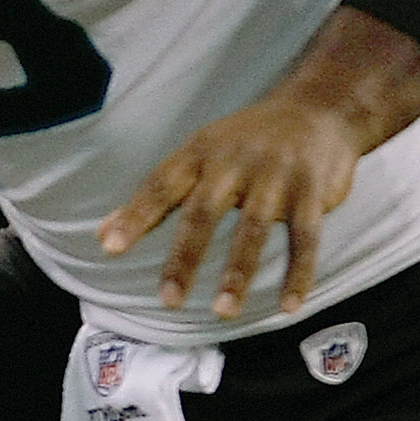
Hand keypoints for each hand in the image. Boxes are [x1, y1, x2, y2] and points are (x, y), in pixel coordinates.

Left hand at [98, 93, 367, 317]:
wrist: (318, 109)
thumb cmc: (245, 140)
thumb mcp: (198, 153)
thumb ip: (155, 196)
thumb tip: (101, 234)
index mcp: (199, 153)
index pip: (159, 186)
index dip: (134, 215)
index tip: (110, 247)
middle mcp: (234, 163)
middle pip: (203, 213)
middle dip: (184, 258)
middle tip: (168, 299)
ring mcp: (276, 176)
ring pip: (253, 229)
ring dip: (238, 274)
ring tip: (222, 311)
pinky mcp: (312, 191)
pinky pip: (305, 238)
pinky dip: (298, 274)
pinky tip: (288, 306)